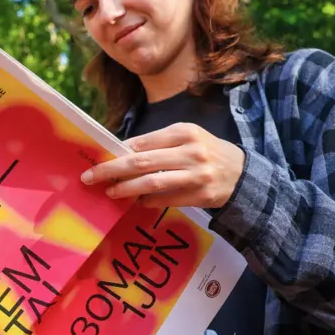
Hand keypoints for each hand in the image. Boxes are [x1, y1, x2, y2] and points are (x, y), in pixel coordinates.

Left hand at [81, 123, 245, 208]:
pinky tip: (136, 201)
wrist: (243, 174)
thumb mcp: (186, 139)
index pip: (143, 142)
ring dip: (126, 188)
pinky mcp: (201, 195)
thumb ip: (158, 143)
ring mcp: (197, 175)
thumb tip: (121, 152)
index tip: (98, 158)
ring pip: (152, 182)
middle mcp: (191, 152)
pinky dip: (148, 201)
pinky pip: (166, 199)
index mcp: (184, 132)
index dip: (118, 152)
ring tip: (111, 191)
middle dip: (112, 169)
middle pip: (142, 162)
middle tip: (90, 177)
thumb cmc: (206, 152)